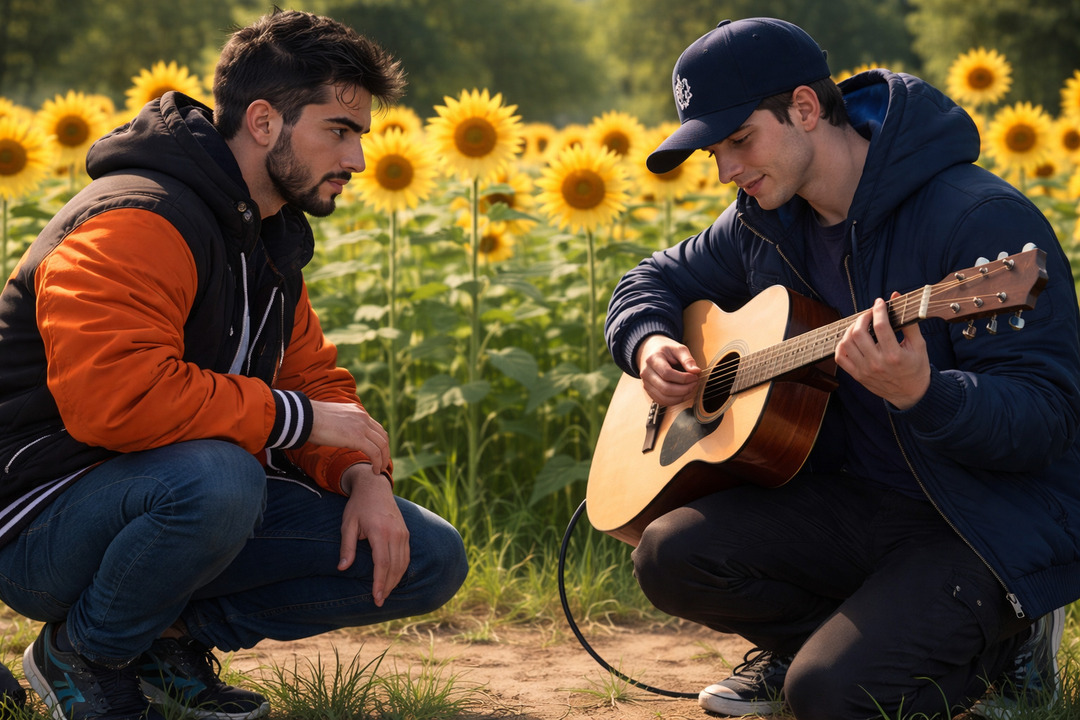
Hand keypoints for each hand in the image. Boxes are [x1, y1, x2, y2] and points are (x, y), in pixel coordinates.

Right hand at [309, 400, 389, 473]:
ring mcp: (361, 426)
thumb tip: (337, 433)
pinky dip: (378, 463)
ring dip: (384, 459)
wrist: (305, 417)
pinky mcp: (357, 437)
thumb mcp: (332, 419)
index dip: (380, 442)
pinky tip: (375, 471)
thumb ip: (341, 424)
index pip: (376, 428)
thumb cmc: (312, 420)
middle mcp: (363, 417)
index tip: (378, 454)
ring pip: (382, 445)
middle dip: (385, 452)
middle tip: (383, 464)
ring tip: (380, 470)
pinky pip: (375, 452)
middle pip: (383, 436)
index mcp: (358, 412)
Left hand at [338, 463, 408, 606]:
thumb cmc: (358, 506)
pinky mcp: (406, 533)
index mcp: (380, 531)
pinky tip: (393, 578)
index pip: (382, 563)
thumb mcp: (348, 524)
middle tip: (379, 601)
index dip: (380, 583)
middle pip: (394, 566)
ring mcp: (403, 533)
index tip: (376, 598)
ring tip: (385, 594)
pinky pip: (406, 556)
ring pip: (403, 563)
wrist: (375, 487)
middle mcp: (395, 533)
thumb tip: (342, 568)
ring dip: (395, 580)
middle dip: (388, 586)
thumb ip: (346, 547)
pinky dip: (401, 570)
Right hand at [636, 334, 700, 405]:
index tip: (695, 376)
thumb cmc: (666, 350)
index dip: (683, 378)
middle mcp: (646, 373)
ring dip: (681, 397)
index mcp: (652, 359)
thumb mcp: (678, 349)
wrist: (650, 352)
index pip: (667, 374)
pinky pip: (662, 401)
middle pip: (665, 388)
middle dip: (684, 389)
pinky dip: (675, 400)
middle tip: (695, 383)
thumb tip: (696, 371)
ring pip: (664, 398)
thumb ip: (687, 359)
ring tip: (691, 389)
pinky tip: (684, 394)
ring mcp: (646, 384)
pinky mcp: (649, 391)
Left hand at [835, 295, 930, 409]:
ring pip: (847, 343)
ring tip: (860, 324)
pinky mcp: (857, 375)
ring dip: (851, 328)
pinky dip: (842, 344)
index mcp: (894, 355)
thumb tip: (896, 296)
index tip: (879, 302)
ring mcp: (864, 370)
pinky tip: (851, 339)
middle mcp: (877, 363)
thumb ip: (908, 322)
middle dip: (862, 317)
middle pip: (859, 333)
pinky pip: (840, 357)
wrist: (911, 394)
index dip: (878, 310)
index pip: (881, 326)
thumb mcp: (919, 345)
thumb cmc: (916, 367)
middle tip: (869, 313)